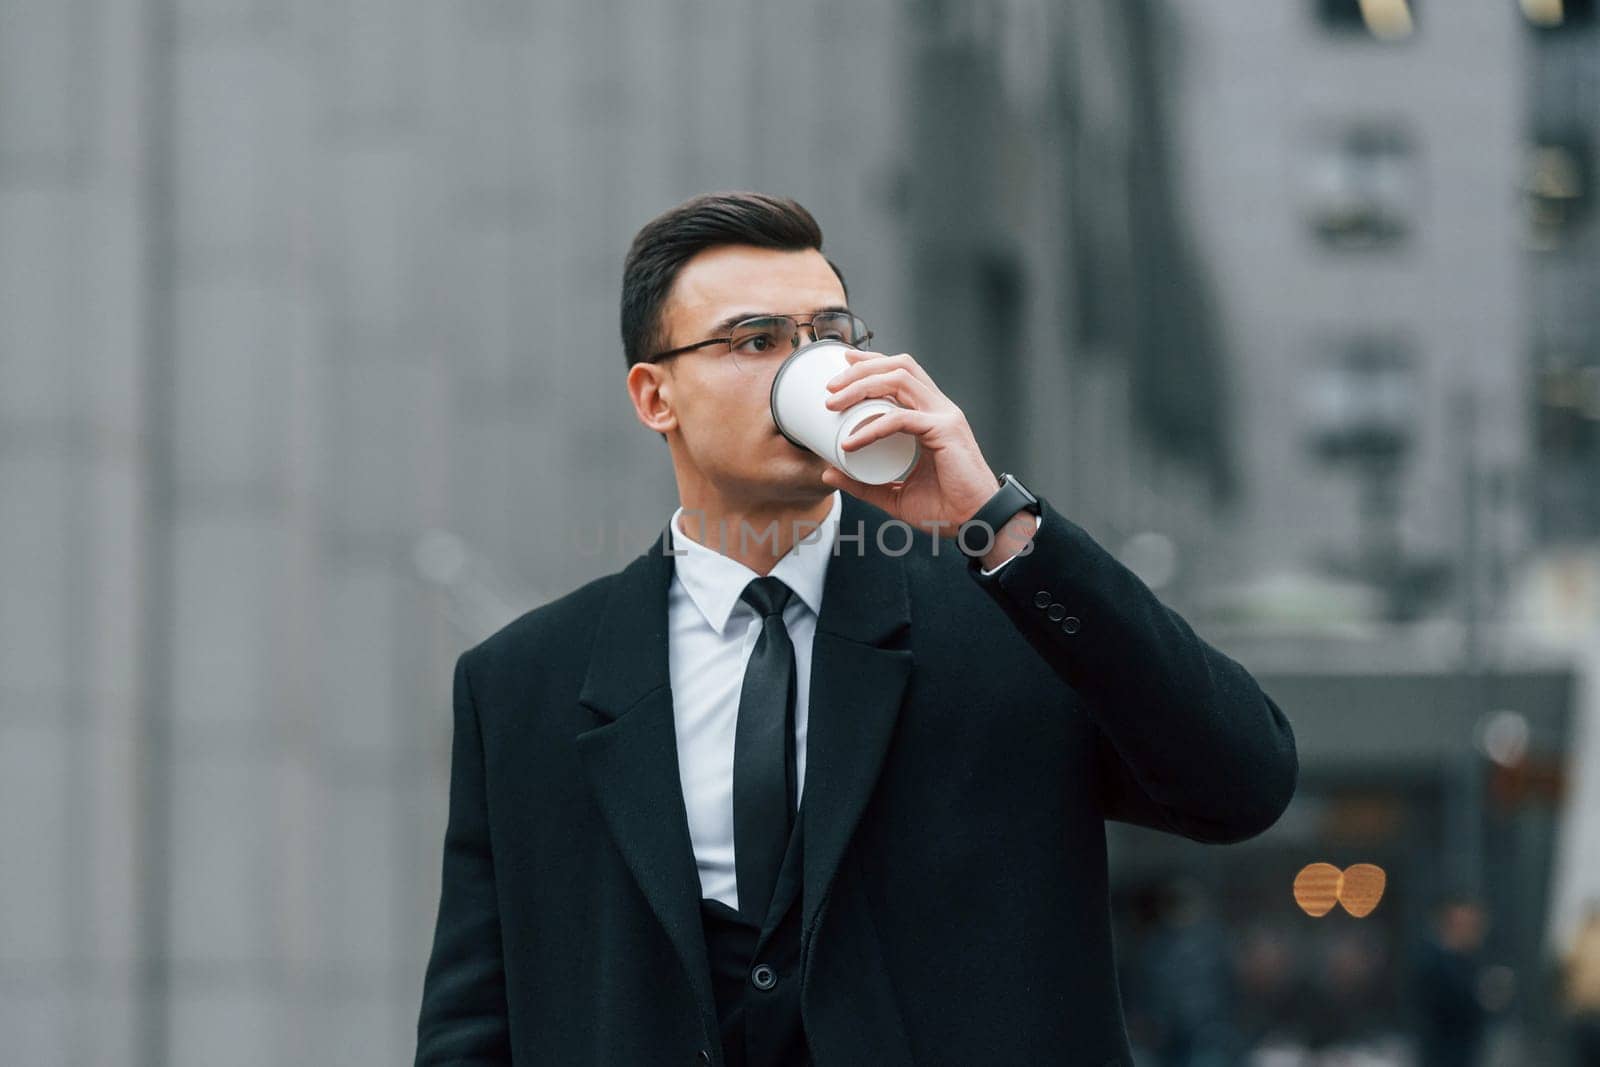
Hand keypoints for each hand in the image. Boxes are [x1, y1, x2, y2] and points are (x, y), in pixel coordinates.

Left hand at [817, 349, 1003, 538]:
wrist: (975, 524)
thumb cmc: (944, 509)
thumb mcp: (894, 495)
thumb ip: (863, 484)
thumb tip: (829, 473)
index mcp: (931, 415)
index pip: (903, 373)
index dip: (873, 363)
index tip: (844, 366)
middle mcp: (939, 408)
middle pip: (900, 367)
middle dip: (862, 368)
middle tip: (831, 387)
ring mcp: (945, 416)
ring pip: (899, 380)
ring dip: (862, 385)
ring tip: (834, 402)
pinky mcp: (945, 431)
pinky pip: (901, 419)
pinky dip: (872, 427)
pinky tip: (852, 441)